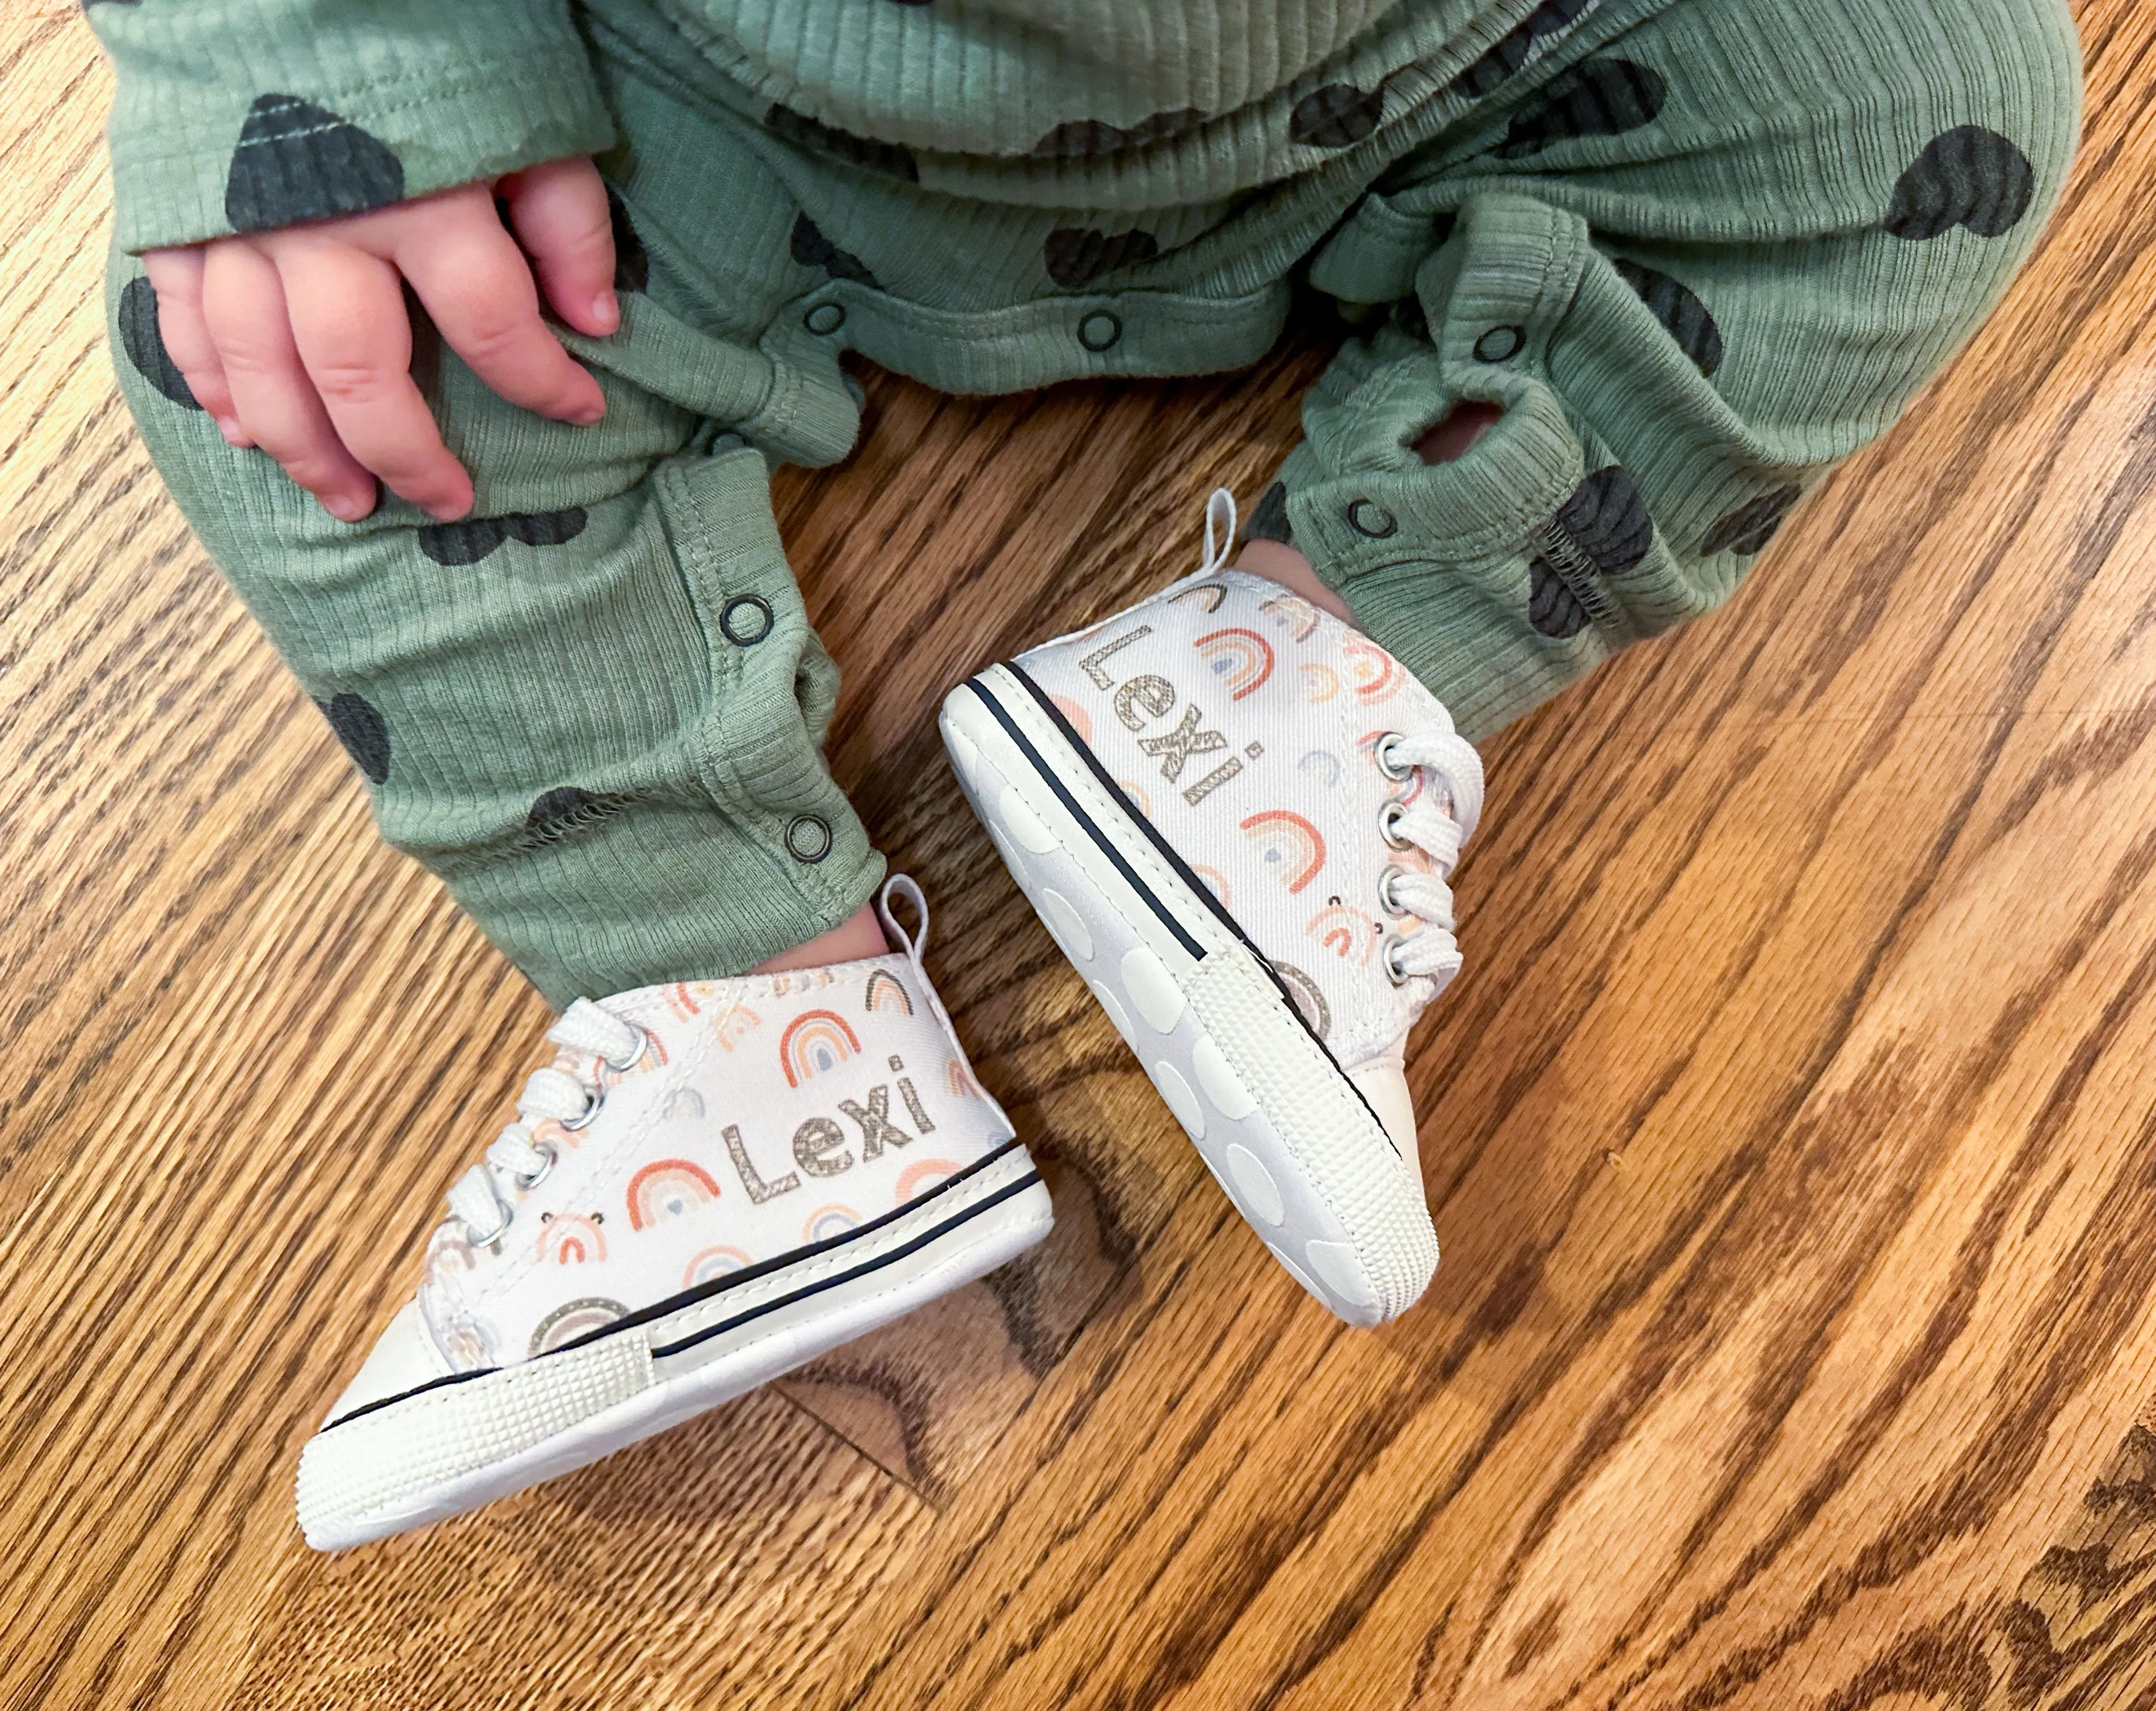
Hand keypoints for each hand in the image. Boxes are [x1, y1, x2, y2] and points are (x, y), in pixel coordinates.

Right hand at [141, 156, 617, 522]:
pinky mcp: (173, 211)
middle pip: (358, 373)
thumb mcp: (527, 113)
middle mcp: (319, 221)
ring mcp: (236, 222)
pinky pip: (184, 323)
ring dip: (306, 449)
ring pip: (262, 370)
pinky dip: (213, 388)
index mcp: (420, 195)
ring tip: (349, 503)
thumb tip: (598, 324)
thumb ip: (566, 219)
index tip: (582, 411)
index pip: (493, 324)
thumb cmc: (428, 44)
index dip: (544, 383)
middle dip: (408, 454)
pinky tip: (244, 437)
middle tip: (448, 504)